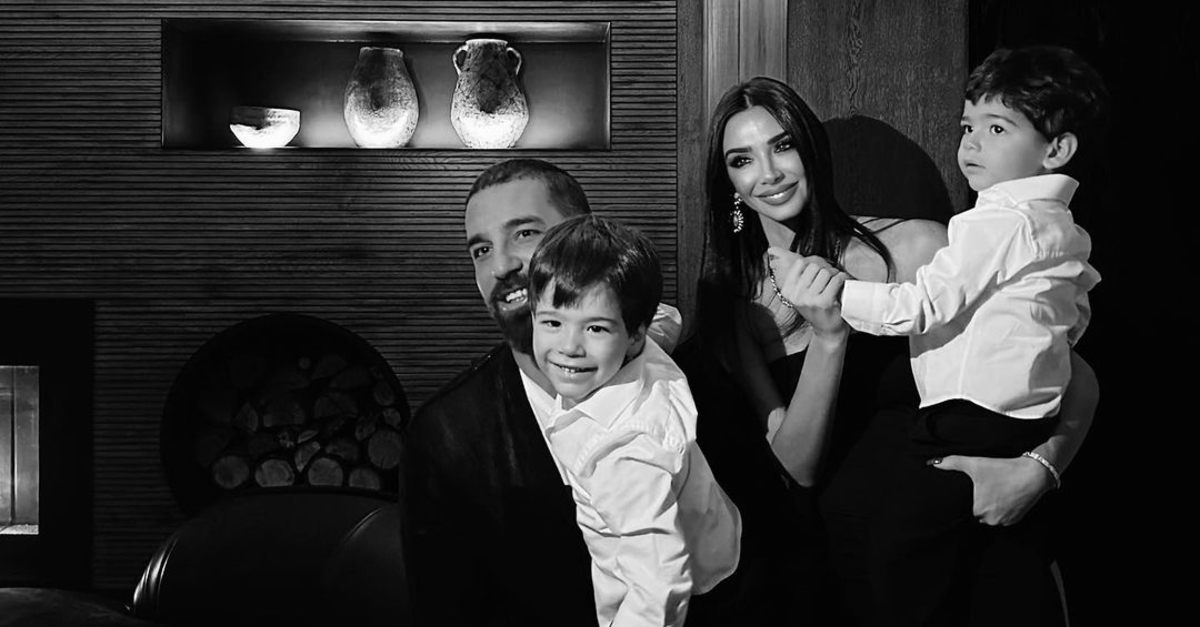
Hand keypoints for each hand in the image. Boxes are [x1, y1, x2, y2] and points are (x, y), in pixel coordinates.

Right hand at [766, 247, 847, 336]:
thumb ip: (794, 273)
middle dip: (826, 267)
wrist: (827, 330)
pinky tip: (843, 283)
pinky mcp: (824, 302)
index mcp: (788, 290)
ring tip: (836, 281)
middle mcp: (796, 295)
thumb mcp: (799, 291)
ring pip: (826, 271)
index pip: (800, 263)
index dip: (813, 262)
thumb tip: (771, 249)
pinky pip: (836, 279)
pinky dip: (843, 278)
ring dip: (835, 273)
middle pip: (814, 266)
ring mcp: (809, 299)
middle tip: (830, 276)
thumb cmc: (815, 307)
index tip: (820, 269)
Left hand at [929, 455, 1053, 525]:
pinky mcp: (1015, 520)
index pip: (964, 511)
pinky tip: (1002, 497)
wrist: (1033, 474)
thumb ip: (952, 462)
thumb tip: (932, 463)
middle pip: (977, 514)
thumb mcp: (975, 464)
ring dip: (989, 508)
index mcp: (978, 510)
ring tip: (993, 492)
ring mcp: (1004, 521)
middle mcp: (990, 520)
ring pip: (990, 516)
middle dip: (978, 504)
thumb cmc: (1003, 469)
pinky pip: (1002, 517)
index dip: (966, 502)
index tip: (969, 494)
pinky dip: (1001, 509)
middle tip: (982, 490)